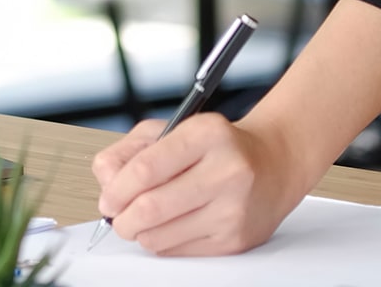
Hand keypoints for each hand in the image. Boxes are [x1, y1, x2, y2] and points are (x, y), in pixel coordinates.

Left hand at [89, 114, 306, 256]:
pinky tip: (169, 226)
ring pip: (161, 236)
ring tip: (142, 220)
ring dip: (140, 232)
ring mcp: (233, 208)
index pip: (146, 168)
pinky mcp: (236, 239)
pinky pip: (179, 251)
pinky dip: (162, 242)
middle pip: (151, 207)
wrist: (274, 164)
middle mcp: (225, 170)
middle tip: (117, 216)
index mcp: (206, 134)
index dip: (116, 189)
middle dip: (122, 218)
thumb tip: (106, 182)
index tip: (107, 199)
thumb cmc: (217, 147)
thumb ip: (130, 150)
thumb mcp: (172, 130)